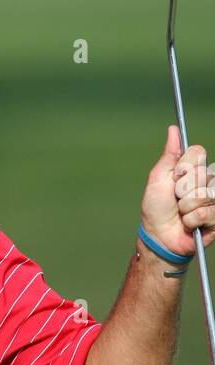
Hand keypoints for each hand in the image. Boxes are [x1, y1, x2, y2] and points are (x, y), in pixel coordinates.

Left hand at [140, 124, 214, 257]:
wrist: (159, 236)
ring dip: (186, 206)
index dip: (184, 165)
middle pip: (203, 172)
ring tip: (182, 213)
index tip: (175, 177)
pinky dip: (192, 220)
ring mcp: (214, 199)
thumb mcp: (158, 178)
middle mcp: (207, 181)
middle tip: (176, 198)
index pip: (198, 152)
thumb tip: (173, 129)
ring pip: (205, 193)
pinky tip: (189, 224)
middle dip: (183, 188)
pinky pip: (206, 212)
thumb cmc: (156, 207)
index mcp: (193, 169)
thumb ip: (169, 154)